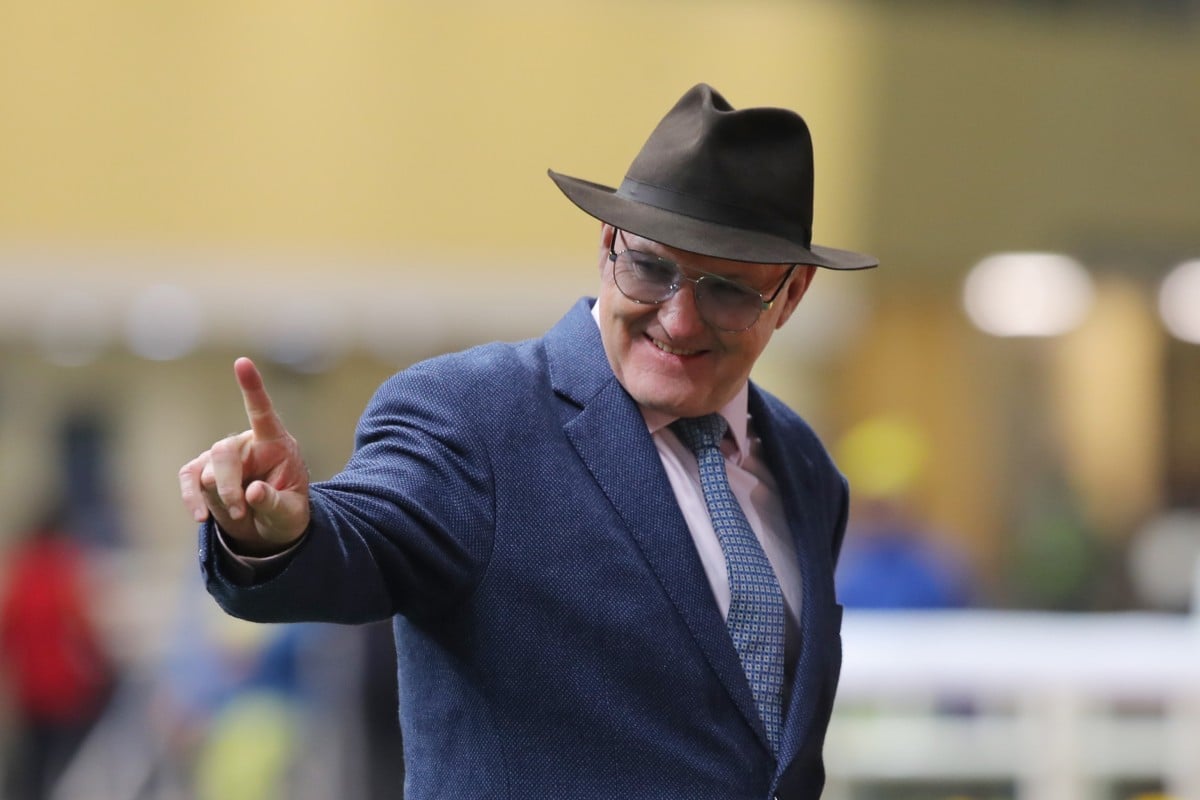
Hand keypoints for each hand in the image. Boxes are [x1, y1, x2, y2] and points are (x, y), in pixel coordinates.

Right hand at [179, 357, 310, 554]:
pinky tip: (201, 517)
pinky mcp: (203, 472)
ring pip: (204, 468)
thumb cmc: (286, 514)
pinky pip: (189, 479)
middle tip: (240, 509)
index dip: (252, 387)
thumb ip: (274, 503)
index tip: (242, 362)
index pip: (262, 412)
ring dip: (216, 496)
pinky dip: (192, 499)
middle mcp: (246, 444)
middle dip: (227, 484)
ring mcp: (221, 457)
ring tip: (238, 516)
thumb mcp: (290, 515)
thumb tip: (253, 492)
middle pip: (224, 452)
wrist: (269, 530)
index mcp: (276, 443)